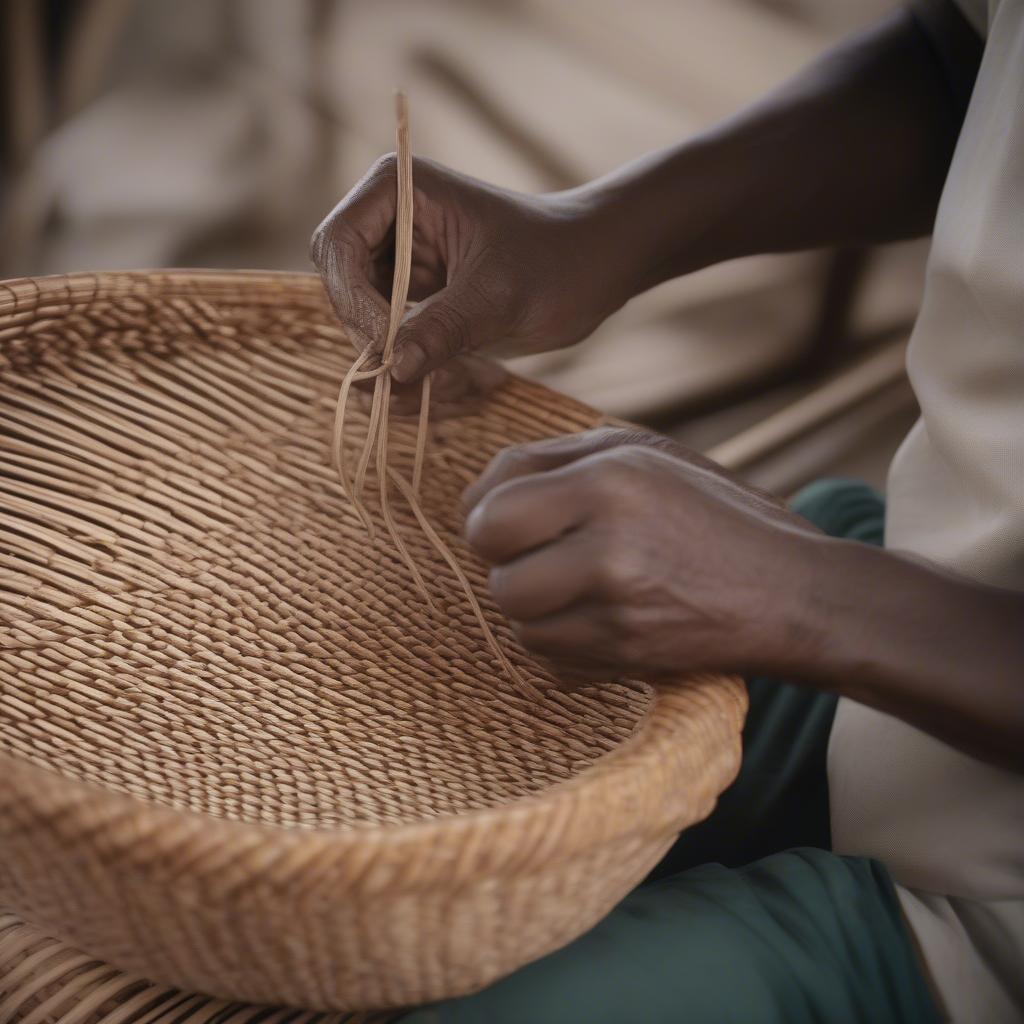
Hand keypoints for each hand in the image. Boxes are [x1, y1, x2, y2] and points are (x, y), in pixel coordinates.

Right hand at [310, 156, 633, 387]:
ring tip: (457, 380)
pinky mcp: (417, 300)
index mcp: (398, 191)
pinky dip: (417, 370)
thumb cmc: (558, 261)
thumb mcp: (500, 295)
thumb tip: (393, 369)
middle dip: (377, 338)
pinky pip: (393, 343)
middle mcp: (389, 222)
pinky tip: (461, 380)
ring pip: (365, 324)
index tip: (390, 346)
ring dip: (400, 363)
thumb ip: (444, 328)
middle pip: (343, 290)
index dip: (353, 301)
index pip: (337, 247)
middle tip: (420, 376)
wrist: (597, 268)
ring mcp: (401, 263)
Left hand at [463, 427, 824, 678]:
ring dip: (535, 608)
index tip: (511, 521)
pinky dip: (560, 639)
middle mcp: (611, 549)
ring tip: (577, 582)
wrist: (788, 592)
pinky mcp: (627, 660)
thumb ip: (548, 460)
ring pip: (520, 626)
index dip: (488, 521)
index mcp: (610, 482)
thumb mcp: (639, 453)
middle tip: (544, 553)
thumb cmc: (710, 509)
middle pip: (500, 580)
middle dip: (510, 568)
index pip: (491, 516)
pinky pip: (550, 659)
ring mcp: (620, 613)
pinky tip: (599, 613)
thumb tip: (474, 496)